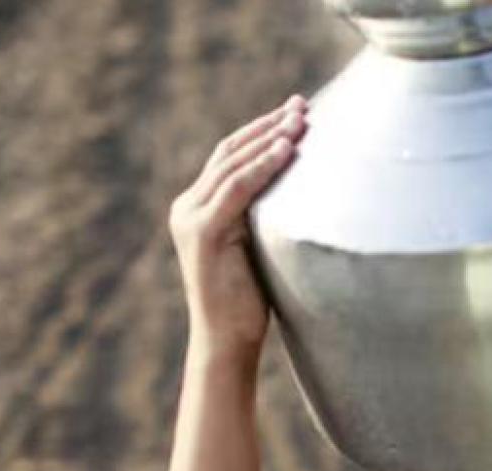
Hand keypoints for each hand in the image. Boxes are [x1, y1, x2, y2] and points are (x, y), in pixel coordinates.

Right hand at [168, 94, 307, 360]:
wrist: (225, 343)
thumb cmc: (249, 304)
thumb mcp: (259, 249)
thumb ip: (264, 217)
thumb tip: (302, 191)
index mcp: (197, 208)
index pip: (230, 157)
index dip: (262, 130)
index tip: (296, 111)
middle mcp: (187, 207)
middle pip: (230, 151)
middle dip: (268, 124)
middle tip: (304, 105)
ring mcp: (191, 218)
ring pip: (232, 163)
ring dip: (270, 137)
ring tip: (302, 119)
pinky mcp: (202, 233)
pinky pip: (236, 189)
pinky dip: (262, 166)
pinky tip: (287, 149)